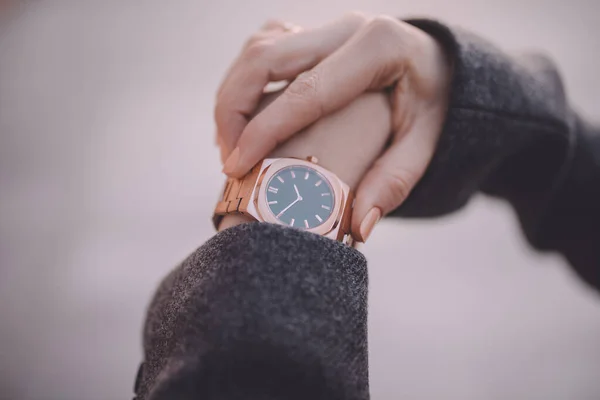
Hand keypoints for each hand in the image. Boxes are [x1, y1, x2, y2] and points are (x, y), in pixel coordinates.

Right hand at [215, 13, 451, 240]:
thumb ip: (393, 182)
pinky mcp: (314, 33)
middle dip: (233, 109)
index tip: (235, 165)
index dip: (264, 128)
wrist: (441, 68)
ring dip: (232, 95)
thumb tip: (358, 225)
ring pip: (257, 48)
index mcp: (378, 48)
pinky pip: (264, 47)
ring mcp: (327, 25)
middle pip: (266, 57)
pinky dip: (243, 80)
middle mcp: (347, 27)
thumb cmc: (435, 106)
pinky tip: (243, 116)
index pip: (307, 90)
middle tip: (228, 158)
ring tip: (229, 143)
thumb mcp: (425, 144)